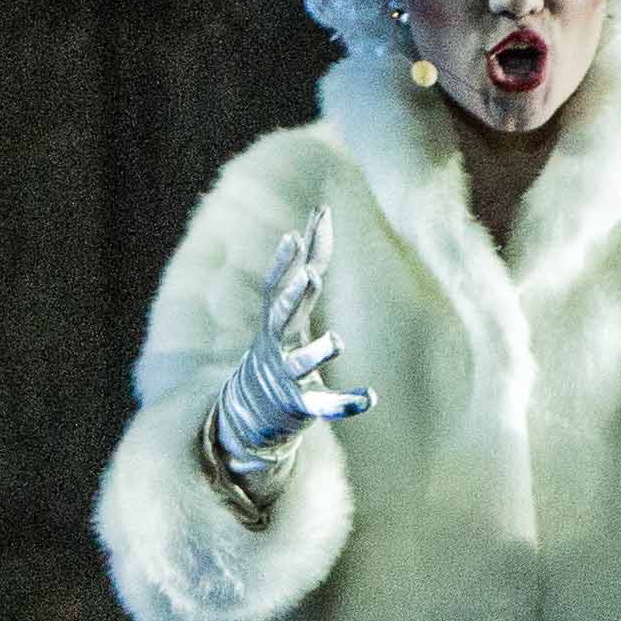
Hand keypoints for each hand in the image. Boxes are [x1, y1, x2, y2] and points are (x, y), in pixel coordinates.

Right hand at [209, 206, 375, 496]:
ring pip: (301, 363)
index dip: (285, 261)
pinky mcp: (302, 403)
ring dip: (318, 352)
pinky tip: (370, 398)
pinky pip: (325, 404)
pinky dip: (346, 403)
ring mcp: (288, 375)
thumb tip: (322, 211)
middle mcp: (278, 345)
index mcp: (277, 322)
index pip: (277, 285)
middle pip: (281, 317)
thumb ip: (309, 263)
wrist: (250, 409)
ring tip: (337, 342)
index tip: (294, 235)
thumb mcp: (290, 306)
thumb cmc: (279, 347)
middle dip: (294, 297)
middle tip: (309, 277)